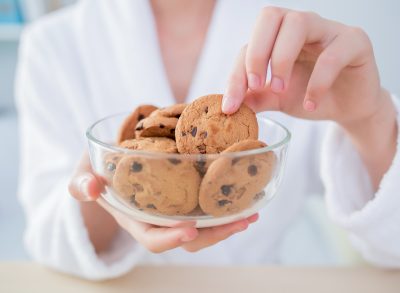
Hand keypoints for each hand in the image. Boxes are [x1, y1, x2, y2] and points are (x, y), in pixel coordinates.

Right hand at [68, 153, 257, 252]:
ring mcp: (174, 207)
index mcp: (135, 218)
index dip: (170, 238)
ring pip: (203, 224)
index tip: (190, 230)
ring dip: (228, 222)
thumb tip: (93, 188)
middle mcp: (158, 218)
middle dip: (214, 234)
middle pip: (188, 237)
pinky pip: (207, 204)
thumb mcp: (84, 174)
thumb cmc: (97, 169)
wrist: (113, 159)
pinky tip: (244, 195)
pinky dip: (225, 203)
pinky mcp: (185, 193)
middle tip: (240, 221)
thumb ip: (82, 184)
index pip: (152, 238)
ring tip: (251, 212)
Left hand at [222, 7, 396, 188]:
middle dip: (257, 53)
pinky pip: (332, 54)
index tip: (231, 106)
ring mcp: (328, 30)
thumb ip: (255, 98)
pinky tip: (310, 103)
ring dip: (282, 58)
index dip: (236, 74)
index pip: (248, 46)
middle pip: (270, 17)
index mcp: (277, 37)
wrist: (348, 107)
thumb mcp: (277, 99)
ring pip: (298, 23)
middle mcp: (300, 25)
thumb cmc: (310, 96)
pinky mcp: (354, 42)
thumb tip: (227, 106)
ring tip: (281, 90)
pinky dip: (318, 82)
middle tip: (258, 86)